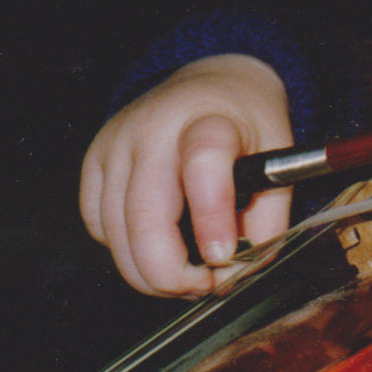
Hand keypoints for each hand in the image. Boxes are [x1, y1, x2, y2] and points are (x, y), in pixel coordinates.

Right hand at [81, 54, 293, 295]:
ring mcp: (116, 145)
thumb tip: (241, 270)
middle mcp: (153, 129)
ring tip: (187, 276)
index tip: (224, 258)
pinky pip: (98, 227)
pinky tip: (157, 245)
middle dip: (172, 273)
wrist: (207, 85)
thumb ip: (269, 217)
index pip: (204, 163)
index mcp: (209, 118)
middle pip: (145, 216)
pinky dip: (125, 252)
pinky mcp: (93, 163)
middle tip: (206, 285)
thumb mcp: (278, 156)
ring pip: (115, 233)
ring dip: (150, 273)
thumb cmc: (244, 121)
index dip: (213, 219)